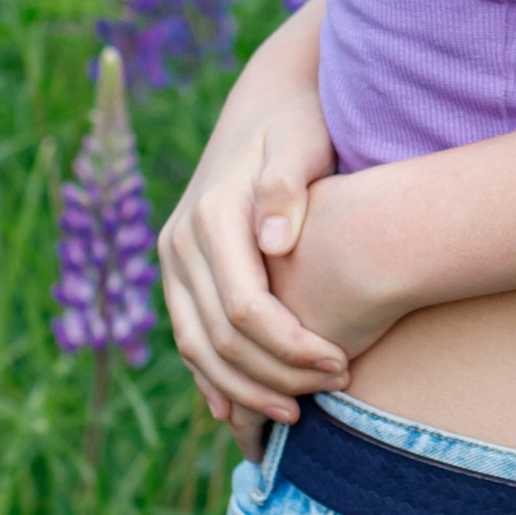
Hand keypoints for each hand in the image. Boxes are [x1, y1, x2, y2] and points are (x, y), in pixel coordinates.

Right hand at [159, 83, 350, 431]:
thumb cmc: (300, 123)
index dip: (293, 346)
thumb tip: (276, 242)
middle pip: (220, 337)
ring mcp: (173, 258)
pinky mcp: (179, 271)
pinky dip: (213, 377)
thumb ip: (289, 185)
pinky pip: (189, 336)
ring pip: (196, 346)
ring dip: (243, 388)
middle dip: (275, 375)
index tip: (342, 363)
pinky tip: (244, 409)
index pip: (247, 307)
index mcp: (213, 215)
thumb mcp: (303, 140)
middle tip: (332, 390)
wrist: (267, 101)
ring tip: (296, 413)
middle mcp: (181, 240)